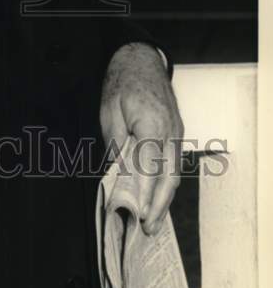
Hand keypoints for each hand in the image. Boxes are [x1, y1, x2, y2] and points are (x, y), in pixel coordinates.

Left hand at [100, 42, 184, 235]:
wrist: (141, 59)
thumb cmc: (122, 82)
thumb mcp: (109, 111)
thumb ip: (115, 143)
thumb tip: (115, 174)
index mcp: (152, 124)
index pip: (149, 166)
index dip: (145, 192)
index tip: (140, 213)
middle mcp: (171, 131)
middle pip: (169, 175)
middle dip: (159, 204)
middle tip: (148, 228)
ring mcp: (177, 132)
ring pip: (174, 172)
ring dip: (165, 198)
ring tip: (154, 222)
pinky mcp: (177, 132)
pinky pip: (173, 163)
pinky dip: (167, 183)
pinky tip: (158, 197)